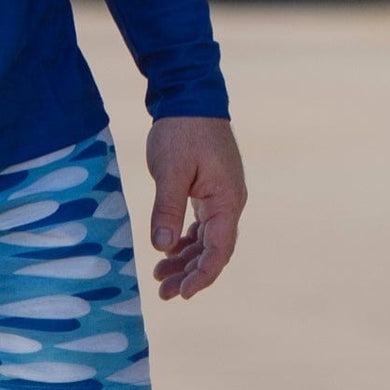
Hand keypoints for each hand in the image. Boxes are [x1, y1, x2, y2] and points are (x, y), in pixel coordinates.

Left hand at [147, 117, 246, 300]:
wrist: (189, 95)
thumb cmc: (181, 131)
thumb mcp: (170, 171)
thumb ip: (167, 210)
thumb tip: (163, 249)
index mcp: (226, 200)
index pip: (220, 250)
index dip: (202, 276)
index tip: (182, 294)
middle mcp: (229, 201)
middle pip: (214, 249)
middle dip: (190, 274)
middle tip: (163, 293)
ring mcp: (221, 195)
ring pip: (207, 239)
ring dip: (186, 260)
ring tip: (160, 278)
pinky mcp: (210, 188)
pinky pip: (202, 225)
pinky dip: (186, 241)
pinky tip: (168, 251)